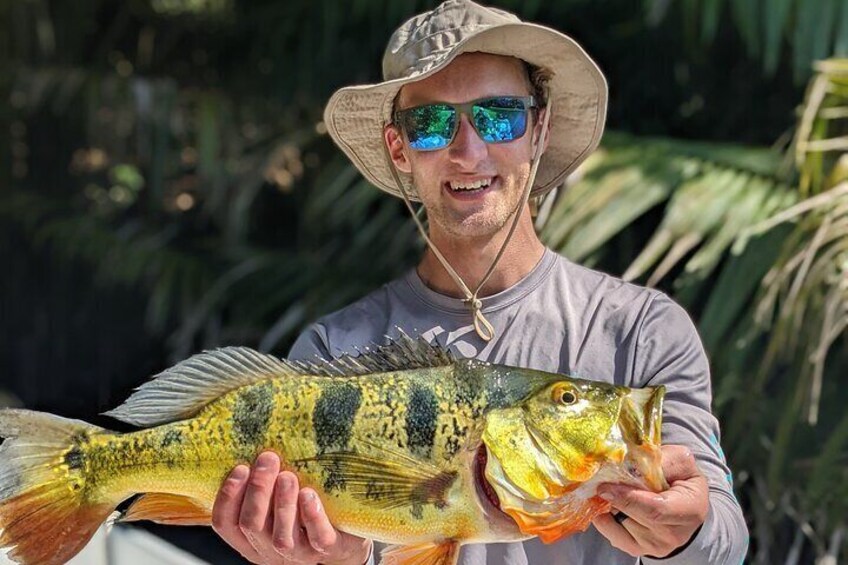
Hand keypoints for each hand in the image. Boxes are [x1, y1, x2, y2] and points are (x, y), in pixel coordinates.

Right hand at [212, 451, 372, 564]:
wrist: (344, 534)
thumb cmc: (302, 511)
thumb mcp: (274, 501)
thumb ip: (262, 486)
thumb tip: (255, 449)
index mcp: (250, 538)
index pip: (225, 524)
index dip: (228, 497)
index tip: (240, 468)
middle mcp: (269, 550)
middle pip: (251, 525)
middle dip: (258, 490)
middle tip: (268, 459)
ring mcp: (298, 553)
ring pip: (281, 537)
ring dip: (282, 503)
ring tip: (288, 476)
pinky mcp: (327, 549)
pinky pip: (318, 537)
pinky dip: (311, 515)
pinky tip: (309, 494)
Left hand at [591, 444, 708, 557]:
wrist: (683, 505)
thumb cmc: (681, 479)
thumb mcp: (680, 461)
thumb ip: (662, 460)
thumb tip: (632, 463)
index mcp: (690, 510)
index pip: (656, 509)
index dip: (628, 497)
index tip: (606, 485)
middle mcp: (674, 534)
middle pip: (634, 516)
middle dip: (613, 497)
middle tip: (599, 481)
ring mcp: (655, 546)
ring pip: (620, 524)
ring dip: (608, 505)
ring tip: (609, 489)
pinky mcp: (638, 550)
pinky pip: (611, 534)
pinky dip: (603, 518)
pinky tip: (607, 503)